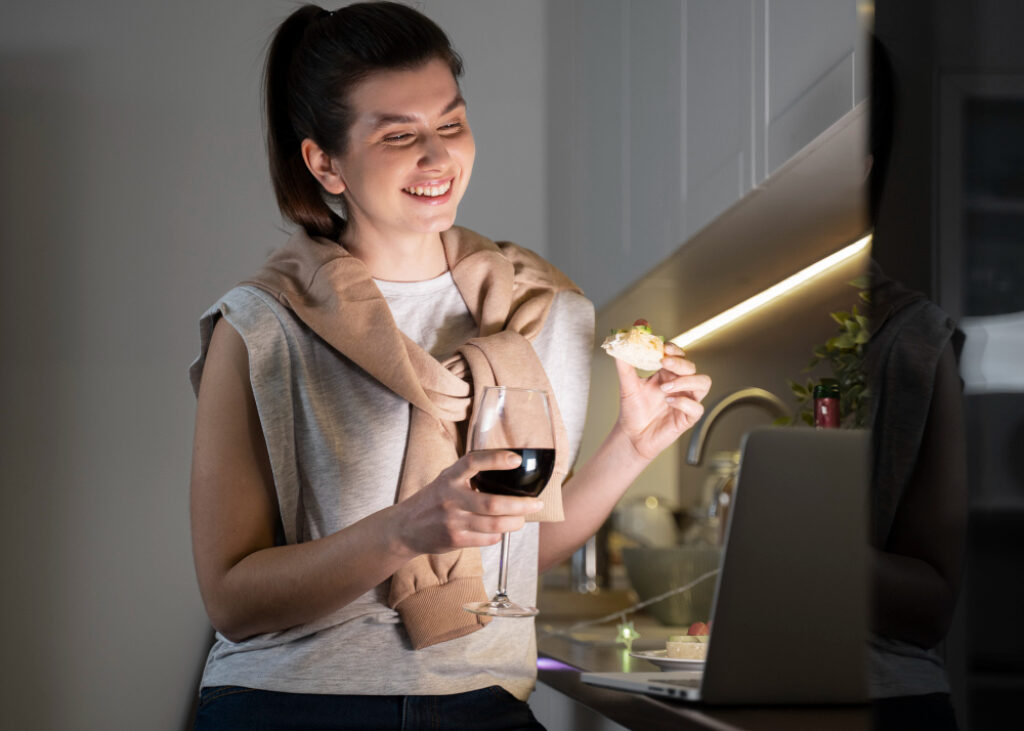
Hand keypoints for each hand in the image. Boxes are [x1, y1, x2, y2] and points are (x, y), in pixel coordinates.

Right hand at [394, 450, 544, 556]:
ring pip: (494, 524)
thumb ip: (469, 475)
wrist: (404, 528)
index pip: (473, 462)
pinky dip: (499, 535)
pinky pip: (487, 539)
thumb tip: (508, 471)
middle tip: (536, 503)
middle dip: (520, 505)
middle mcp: (450, 497)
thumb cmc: (433, 500)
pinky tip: (500, 530)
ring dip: (514, 522)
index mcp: (449, 477)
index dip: (496, 459)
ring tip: (522, 519)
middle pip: (492, 503)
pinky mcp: (455, 540)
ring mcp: (452, 520)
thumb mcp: (446, 480)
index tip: (516, 459)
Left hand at [613, 342, 710, 460]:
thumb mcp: (627, 386)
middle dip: (680, 363)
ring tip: (665, 387)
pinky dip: (684, 403)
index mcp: (667, 374)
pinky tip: (668, 402)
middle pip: (692, 367)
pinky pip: (697, 407)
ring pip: (703, 383)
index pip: (679, 356)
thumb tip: (620, 347)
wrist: (631, 435)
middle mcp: (679, 385)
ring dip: (686, 381)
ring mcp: (686, 400)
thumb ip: (625, 366)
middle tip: (664, 363)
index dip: (675, 350)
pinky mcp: (688, 418)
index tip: (664, 348)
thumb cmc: (632, 410)